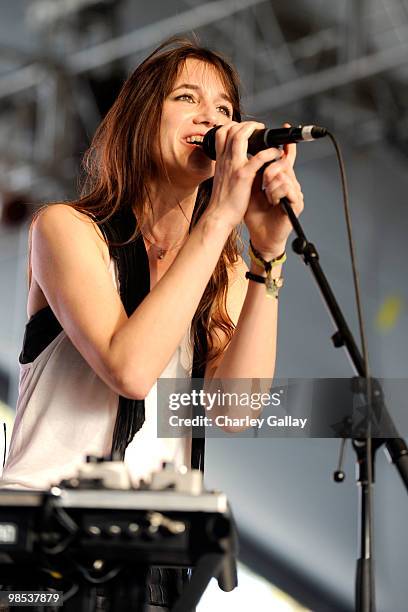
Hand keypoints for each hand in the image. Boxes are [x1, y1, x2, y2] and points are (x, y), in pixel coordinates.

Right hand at [207, 120, 291, 230]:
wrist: (218, 215)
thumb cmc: (222, 201)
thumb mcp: (221, 178)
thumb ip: (228, 166)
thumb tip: (237, 159)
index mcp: (220, 160)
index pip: (221, 132)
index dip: (233, 125)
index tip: (245, 129)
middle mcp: (225, 160)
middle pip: (231, 129)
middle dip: (247, 124)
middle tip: (258, 128)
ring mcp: (234, 166)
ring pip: (241, 137)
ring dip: (255, 131)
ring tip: (265, 134)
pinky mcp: (244, 176)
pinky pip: (258, 157)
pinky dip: (269, 152)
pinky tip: (275, 153)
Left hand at [243, 123, 303, 257]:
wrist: (261, 234)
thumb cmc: (254, 212)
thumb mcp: (249, 186)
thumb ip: (251, 168)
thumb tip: (242, 149)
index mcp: (277, 177)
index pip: (284, 156)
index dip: (285, 143)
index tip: (283, 126)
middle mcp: (288, 182)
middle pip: (285, 163)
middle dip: (272, 168)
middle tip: (263, 179)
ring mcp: (294, 193)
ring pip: (286, 175)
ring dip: (273, 183)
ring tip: (266, 193)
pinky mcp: (296, 204)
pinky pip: (289, 190)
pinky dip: (277, 193)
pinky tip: (271, 199)